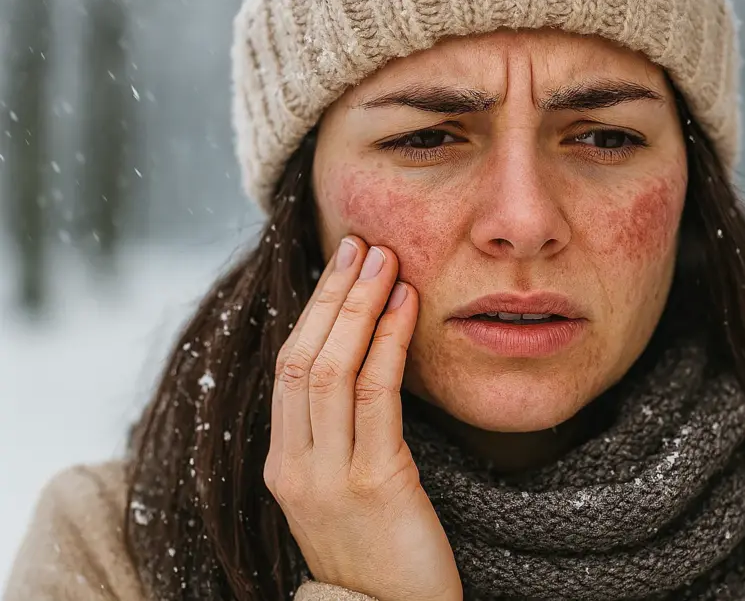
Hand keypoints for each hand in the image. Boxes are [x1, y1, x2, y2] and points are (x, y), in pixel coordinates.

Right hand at [264, 235, 461, 600]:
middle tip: (361, 243)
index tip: (340, 264)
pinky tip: (407, 307)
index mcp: (283, 464)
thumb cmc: (381, 554)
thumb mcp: (344, 490)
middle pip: (302, 357)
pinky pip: (376, 396)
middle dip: (332, 294)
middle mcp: (294, 466)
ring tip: (386, 260)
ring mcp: (328, 477)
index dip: (313, 310)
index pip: (289, 368)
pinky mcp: (374, 483)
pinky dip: (389, 342)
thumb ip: (341, 435)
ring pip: (331, 368)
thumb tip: (365, 363)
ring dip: (360, 306)